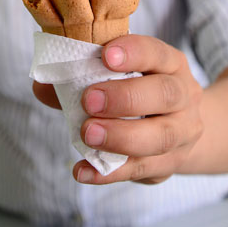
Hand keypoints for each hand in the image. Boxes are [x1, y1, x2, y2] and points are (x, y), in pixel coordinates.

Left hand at [32, 35, 203, 184]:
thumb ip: (80, 78)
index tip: (105, 55)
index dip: (134, 53)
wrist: (179, 127)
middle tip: (89, 102)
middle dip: (126, 98)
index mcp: (170, 65)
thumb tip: (43, 85)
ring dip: (121, 137)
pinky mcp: (171, 164)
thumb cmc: (139, 92)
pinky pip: (143, 170)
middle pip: (165, 95)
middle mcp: (184, 96)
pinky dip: (110, 173)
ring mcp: (182, 133)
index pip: (157, 53)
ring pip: (161, 137)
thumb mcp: (118, 77)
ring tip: (88, 135)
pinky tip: (83, 171)